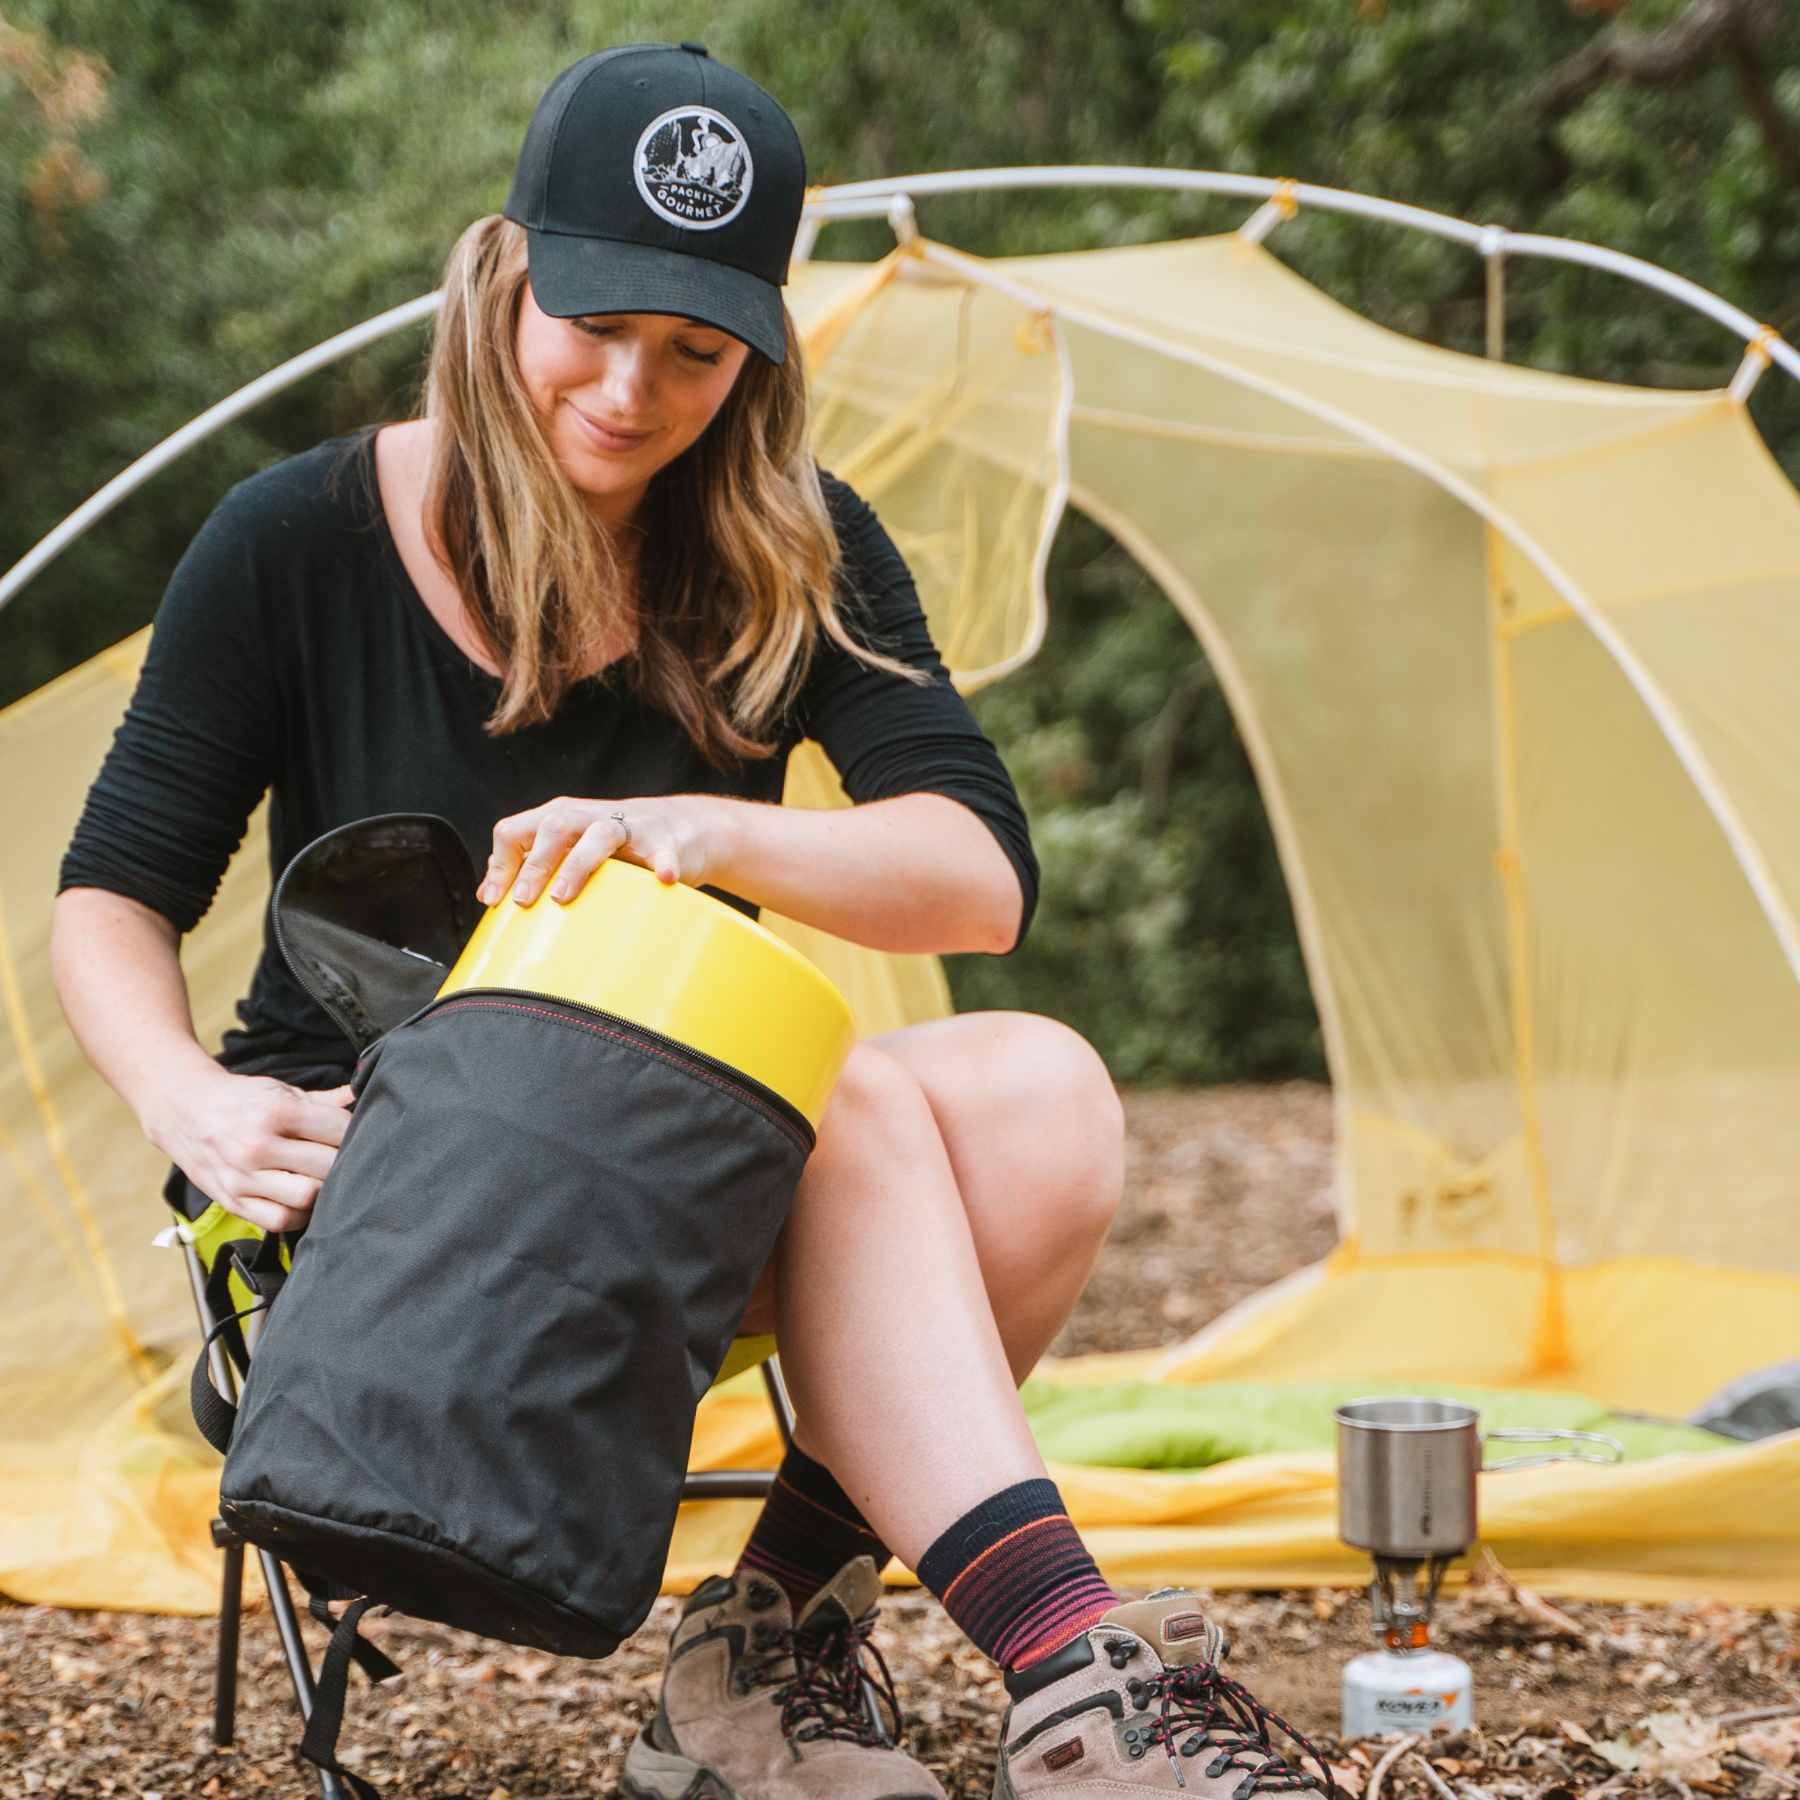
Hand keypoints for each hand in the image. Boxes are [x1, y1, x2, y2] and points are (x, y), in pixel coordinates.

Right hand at [147, 1065, 354, 1234]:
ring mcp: (243, 1177)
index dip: (355, 1134)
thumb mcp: (280, 1089)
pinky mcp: (232, 1201)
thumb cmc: (240, 1099)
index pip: (338, 1131)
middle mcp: (257, 1146)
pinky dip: (298, 1215)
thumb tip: (359, 1097)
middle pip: (327, 1167)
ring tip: (322, 1180)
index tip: (354, 1135)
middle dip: (343, 1164)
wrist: (182, 1109)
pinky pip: (279, 1221)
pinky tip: (301, 1199)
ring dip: (323, 1192)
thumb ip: (323, 1100)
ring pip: (306, 1198)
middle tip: (344, 1160)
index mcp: (275, 1111)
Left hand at [477, 794, 730, 906]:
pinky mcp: (666, 841)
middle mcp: (590, 816)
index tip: (494, 901)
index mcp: (560, 818)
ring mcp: (630, 826)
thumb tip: (487, 891)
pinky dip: (663, 864)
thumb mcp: (569, 848)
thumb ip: (530, 863)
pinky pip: (664, 853)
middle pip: (553, 827)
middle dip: (534, 864)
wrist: (682, 829)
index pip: (515, 830)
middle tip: (524, 901)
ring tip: (564, 895)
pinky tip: (663, 879)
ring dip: (578, 863)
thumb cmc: (618, 847)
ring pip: (599, 834)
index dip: (500, 864)